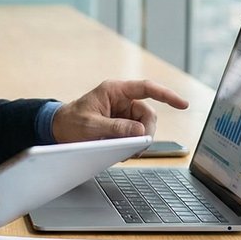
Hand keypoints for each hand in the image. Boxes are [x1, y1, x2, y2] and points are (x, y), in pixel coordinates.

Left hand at [51, 79, 188, 141]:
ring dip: (138, 140)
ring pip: (144, 127)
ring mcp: (122, 113)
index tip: (182, 104)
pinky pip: (136, 135)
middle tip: (137, 147)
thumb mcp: (91, 126)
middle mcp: (122, 99)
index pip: (147, 89)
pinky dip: (133, 145)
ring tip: (124, 151)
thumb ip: (116, 128)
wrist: (58, 130)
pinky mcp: (122, 125)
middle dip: (146, 132)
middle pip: (148, 114)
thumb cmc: (70, 122)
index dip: (166, 95)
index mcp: (114, 90)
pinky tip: (122, 151)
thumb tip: (140, 131)